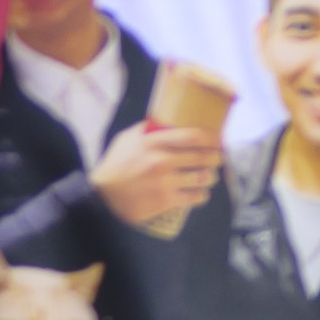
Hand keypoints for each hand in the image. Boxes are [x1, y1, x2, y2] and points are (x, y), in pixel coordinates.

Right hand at [93, 118, 221, 234]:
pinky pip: (194, 197)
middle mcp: (162, 161)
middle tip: (218, 158)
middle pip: (203, 157)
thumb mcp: (126, 140)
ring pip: (203, 178)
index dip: (212, 138)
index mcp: (153, 143)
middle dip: (216, 158)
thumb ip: (147, 128)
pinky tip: (201, 193)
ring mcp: (165, 182)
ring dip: (211, 176)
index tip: (218, 140)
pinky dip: (202, 195)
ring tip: (210, 175)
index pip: (194, 136)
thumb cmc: (114, 165)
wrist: (100, 197)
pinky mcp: (164, 201)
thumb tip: (166, 117)